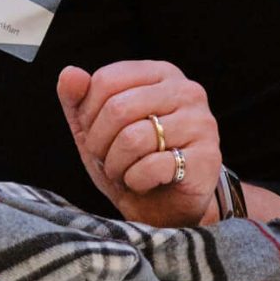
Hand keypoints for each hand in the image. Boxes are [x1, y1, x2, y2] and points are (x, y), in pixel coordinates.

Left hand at [56, 60, 223, 226]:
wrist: (164, 207)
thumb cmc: (128, 159)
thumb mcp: (92, 127)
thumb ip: (76, 97)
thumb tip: (70, 73)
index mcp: (160, 73)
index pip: (106, 80)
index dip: (88, 113)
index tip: (94, 133)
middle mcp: (187, 91)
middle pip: (118, 108)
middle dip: (99, 142)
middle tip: (106, 158)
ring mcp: (202, 123)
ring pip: (133, 138)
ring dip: (116, 164)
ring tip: (123, 171)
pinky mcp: (209, 158)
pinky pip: (153, 166)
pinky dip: (135, 180)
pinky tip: (143, 182)